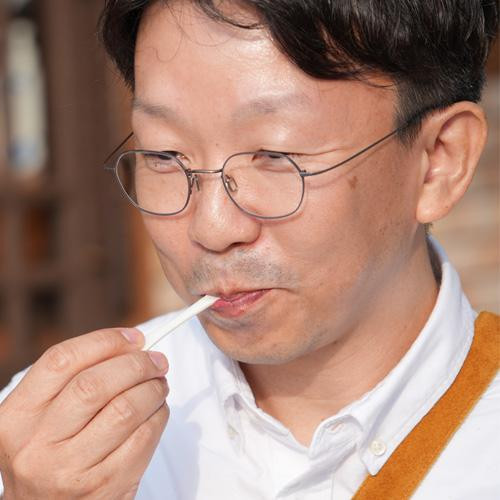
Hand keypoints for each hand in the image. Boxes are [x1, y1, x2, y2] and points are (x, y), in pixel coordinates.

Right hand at [0, 328, 168, 498]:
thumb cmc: (55, 452)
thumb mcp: (45, 418)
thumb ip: (77, 379)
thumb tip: (133, 345)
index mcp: (16, 416)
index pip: (61, 360)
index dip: (105, 341)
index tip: (135, 338)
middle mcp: (36, 445)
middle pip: (96, 384)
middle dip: (137, 364)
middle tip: (157, 361)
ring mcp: (69, 470)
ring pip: (125, 409)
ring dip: (153, 389)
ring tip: (159, 385)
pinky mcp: (103, 487)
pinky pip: (143, 438)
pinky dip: (159, 416)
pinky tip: (157, 411)